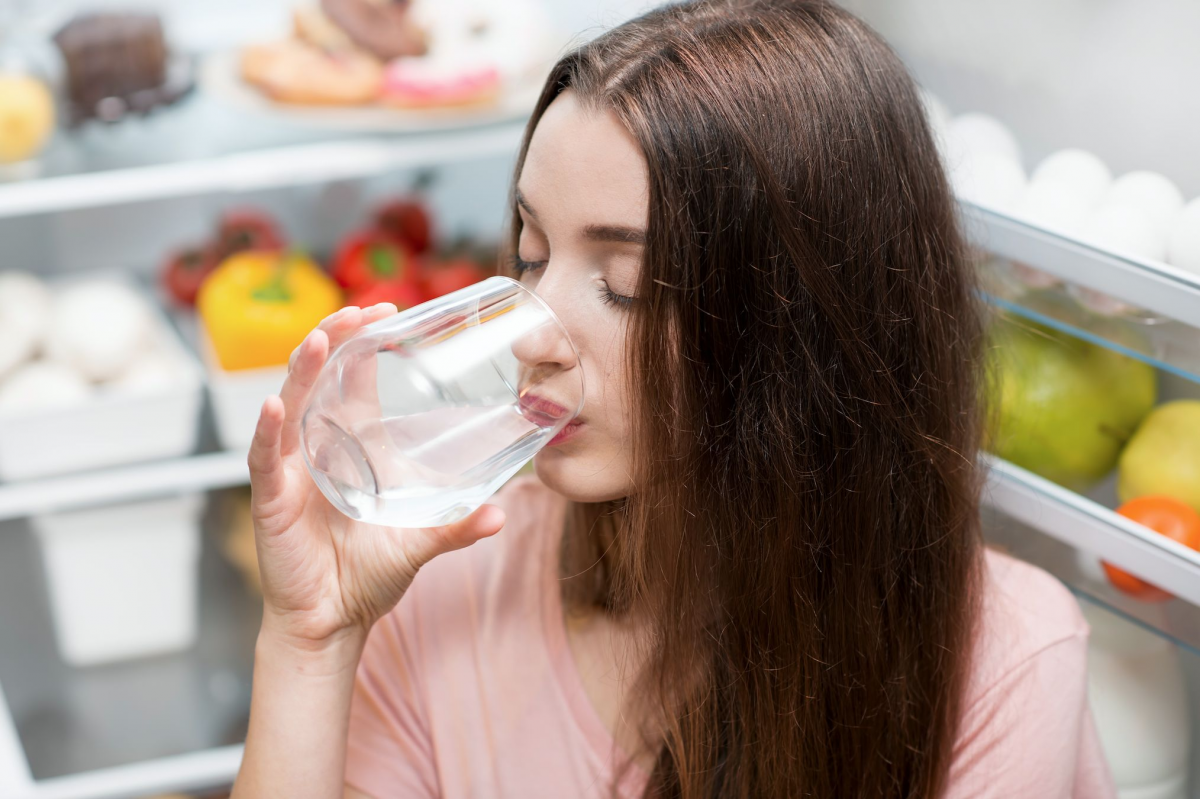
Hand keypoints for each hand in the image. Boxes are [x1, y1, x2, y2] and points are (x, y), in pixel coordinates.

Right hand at [247, 303, 505, 650]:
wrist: (334, 620)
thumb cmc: (370, 574)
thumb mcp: (422, 541)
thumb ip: (459, 525)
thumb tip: (503, 512)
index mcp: (352, 444)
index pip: (353, 378)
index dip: (364, 342)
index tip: (387, 310)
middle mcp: (317, 446)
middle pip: (319, 377)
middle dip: (334, 338)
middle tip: (359, 310)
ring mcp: (290, 469)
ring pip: (289, 404)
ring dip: (302, 370)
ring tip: (319, 338)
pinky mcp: (271, 498)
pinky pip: (264, 457)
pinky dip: (267, 431)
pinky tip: (275, 406)